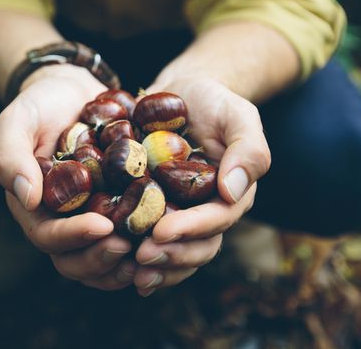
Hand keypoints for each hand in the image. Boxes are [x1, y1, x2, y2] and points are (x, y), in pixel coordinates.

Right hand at [0, 65, 135, 289]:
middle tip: (128, 245)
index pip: (48, 237)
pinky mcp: (119, 206)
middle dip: (101, 259)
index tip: (102, 226)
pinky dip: (146, 241)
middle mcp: (63, 220)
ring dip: (124, 263)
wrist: (72, 89)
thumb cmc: (39, 104)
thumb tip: (27, 198)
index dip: (74, 237)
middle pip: (76, 261)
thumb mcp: (17, 121)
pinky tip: (168, 233)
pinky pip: (131, 235)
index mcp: (36, 208)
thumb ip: (11, 157)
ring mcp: (93, 216)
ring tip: (151, 250)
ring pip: (104, 258)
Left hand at [132, 77, 269, 295]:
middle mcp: (205, 211)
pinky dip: (132, 253)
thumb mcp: (238, 115)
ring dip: (154, 265)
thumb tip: (232, 191)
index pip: (216, 220)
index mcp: (230, 195)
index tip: (161, 232)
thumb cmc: (214, 102)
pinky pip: (144, 237)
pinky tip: (112, 261)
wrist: (181, 92)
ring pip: (173, 251)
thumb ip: (248, 150)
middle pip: (196, 247)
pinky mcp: (150, 208)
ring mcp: (178, 213)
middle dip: (170, 256)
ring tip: (128, 269)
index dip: (191, 230)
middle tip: (140, 257)